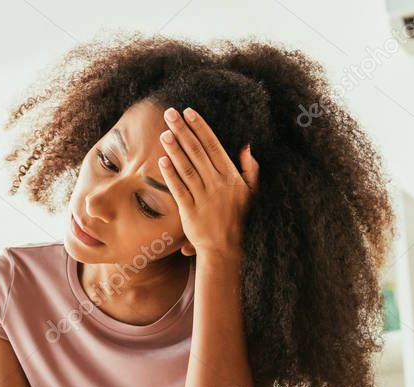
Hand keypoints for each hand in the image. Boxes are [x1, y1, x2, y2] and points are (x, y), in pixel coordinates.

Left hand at [157, 106, 258, 257]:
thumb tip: (247, 147)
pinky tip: (162, 160)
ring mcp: (204, 198)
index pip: (214, 146)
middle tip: (170, 114)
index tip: (189, 112)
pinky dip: (171, 175)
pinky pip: (179, 190)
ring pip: (188, 168)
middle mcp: (218, 185)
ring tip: (164, 133)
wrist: (224, 247)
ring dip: (175, 149)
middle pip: (198, 152)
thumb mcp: (250, 193)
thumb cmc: (235, 218)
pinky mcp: (191, 212)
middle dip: (183, 131)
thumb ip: (251, 169)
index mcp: (231, 177)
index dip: (201, 128)